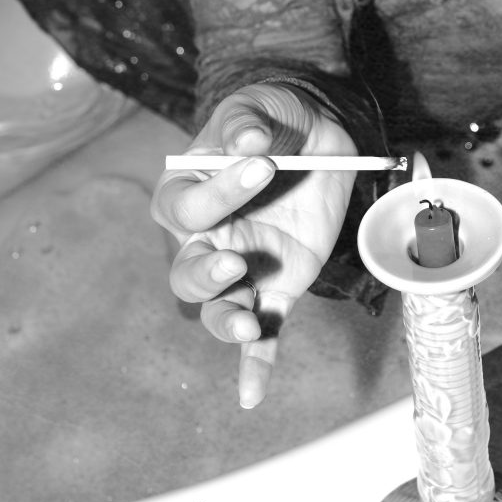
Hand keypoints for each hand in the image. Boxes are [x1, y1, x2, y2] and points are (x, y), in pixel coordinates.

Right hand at [151, 83, 357, 408]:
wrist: (314, 131)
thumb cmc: (272, 117)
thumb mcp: (258, 105)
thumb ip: (246, 120)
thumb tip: (247, 142)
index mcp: (189, 192)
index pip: (187, 206)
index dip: (221, 190)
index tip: (261, 163)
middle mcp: (207, 237)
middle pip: (187, 271)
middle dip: (205, 272)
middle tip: (235, 258)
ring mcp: (242, 265)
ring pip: (217, 306)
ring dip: (226, 318)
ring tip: (246, 319)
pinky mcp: (278, 285)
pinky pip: (263, 333)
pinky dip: (256, 363)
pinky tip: (251, 395)